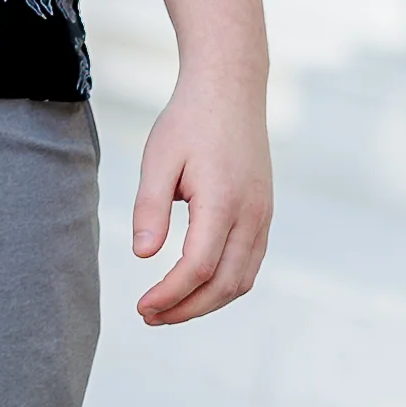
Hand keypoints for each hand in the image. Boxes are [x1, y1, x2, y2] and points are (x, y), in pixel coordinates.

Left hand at [127, 78, 274, 326]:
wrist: (230, 90)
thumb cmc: (189, 122)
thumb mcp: (158, 159)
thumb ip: (151, 208)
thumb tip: (143, 256)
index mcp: (224, 200)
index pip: (198, 267)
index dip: (170, 294)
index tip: (141, 306)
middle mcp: (251, 214)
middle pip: (225, 284)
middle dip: (186, 309)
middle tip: (149, 316)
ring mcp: (263, 216)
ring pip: (242, 280)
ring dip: (206, 303)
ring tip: (167, 309)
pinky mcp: (264, 215)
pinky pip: (250, 264)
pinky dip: (224, 286)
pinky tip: (194, 288)